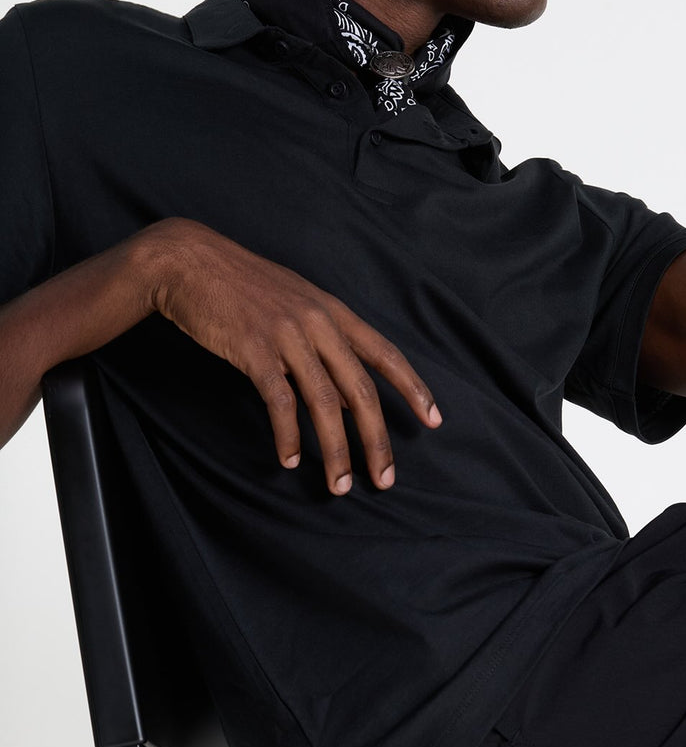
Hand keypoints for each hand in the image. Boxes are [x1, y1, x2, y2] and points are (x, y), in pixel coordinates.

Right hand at [144, 218, 439, 493]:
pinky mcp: (253, 349)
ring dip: (335, 450)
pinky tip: (290, 459)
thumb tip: (348, 402)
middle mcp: (319, 323)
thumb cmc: (244, 288)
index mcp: (335, 312)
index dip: (413, 388)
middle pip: (361, 389)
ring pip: (324, 402)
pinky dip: (287, 434)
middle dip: (377, 439)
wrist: (191, 261)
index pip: (386, 354)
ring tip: (339, 485)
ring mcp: (287, 335)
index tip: (433, 420)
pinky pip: (279, 401)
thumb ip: (326, 349)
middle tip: (384, 479)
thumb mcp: (297, 307)